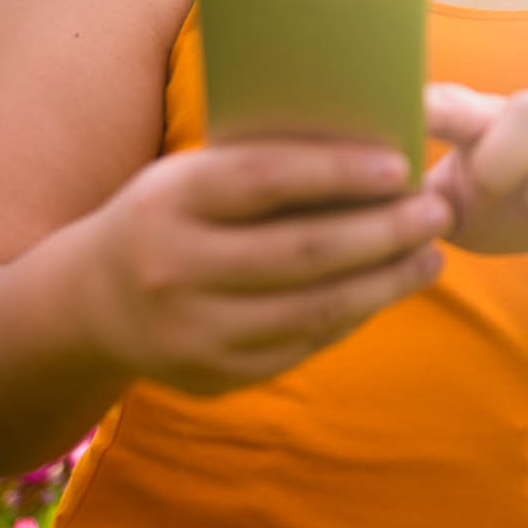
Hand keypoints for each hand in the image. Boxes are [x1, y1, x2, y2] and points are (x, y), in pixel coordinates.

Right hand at [75, 141, 451, 395]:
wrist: (89, 302)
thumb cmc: (170, 214)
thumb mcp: (192, 175)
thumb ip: (262, 164)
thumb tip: (369, 152)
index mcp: (170, 200)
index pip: (264, 180)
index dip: (337, 172)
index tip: (400, 165)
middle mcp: (174, 268)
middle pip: (302, 252)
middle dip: (383, 232)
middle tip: (438, 213)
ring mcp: (192, 331)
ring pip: (312, 308)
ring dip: (384, 283)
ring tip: (431, 257)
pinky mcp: (212, 375)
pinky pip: (301, 345)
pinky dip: (351, 317)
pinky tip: (384, 292)